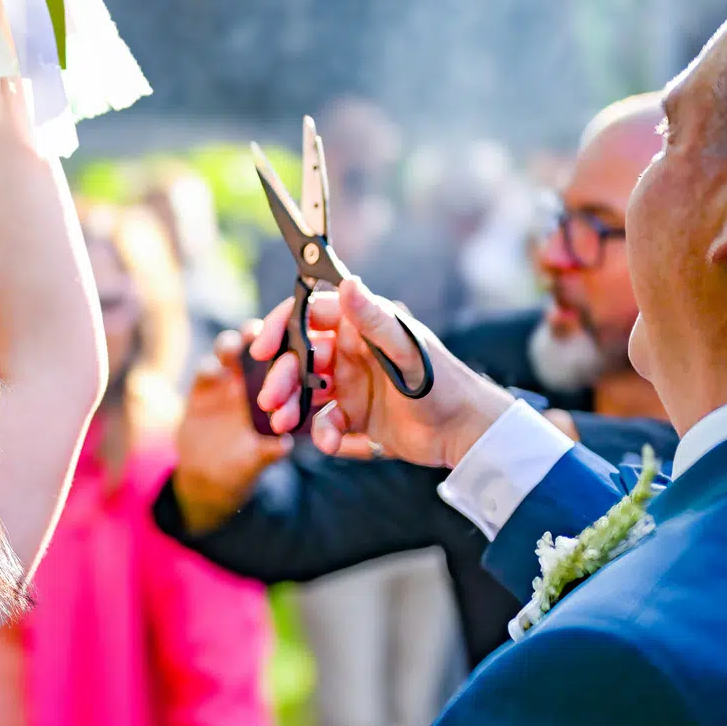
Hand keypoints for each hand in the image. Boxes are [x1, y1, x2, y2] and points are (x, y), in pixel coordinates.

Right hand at [171, 328, 293, 533]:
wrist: (204, 475)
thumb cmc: (241, 466)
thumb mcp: (256, 461)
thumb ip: (267, 452)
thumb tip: (284, 446)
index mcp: (276, 392)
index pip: (286, 360)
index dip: (290, 348)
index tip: (293, 343)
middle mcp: (252, 379)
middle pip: (256, 345)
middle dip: (257, 334)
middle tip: (257, 334)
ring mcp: (225, 380)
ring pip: (229, 350)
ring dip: (231, 345)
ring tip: (232, 349)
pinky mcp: (201, 387)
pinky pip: (204, 370)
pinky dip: (208, 367)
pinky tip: (212, 373)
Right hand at [251, 278, 513, 470]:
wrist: (466, 431)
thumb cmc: (442, 381)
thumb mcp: (404, 348)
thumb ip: (372, 319)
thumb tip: (347, 282)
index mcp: (360, 329)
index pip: (308, 317)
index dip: (280, 328)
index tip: (260, 347)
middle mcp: (352, 355)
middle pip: (300, 359)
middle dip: (281, 378)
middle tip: (271, 400)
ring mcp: (353, 388)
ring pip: (306, 393)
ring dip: (292, 407)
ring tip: (285, 423)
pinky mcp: (358, 419)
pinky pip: (327, 424)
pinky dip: (324, 434)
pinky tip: (331, 443)